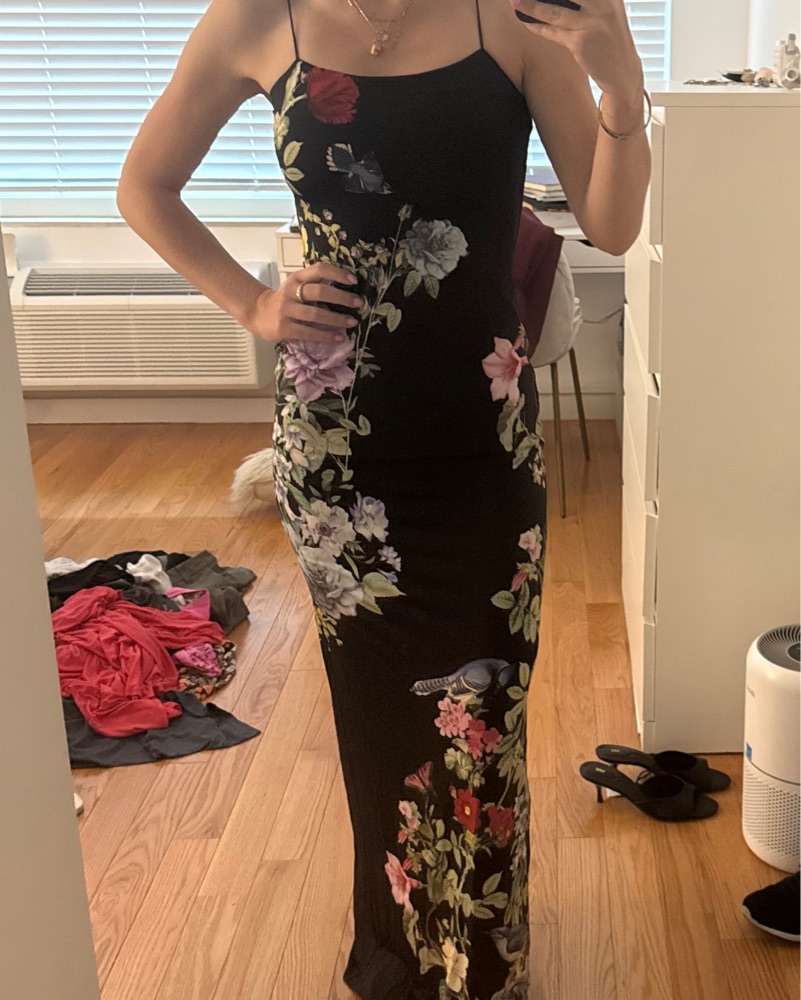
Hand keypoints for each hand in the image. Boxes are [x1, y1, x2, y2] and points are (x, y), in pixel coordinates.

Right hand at [242, 261, 363, 343]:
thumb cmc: (285, 299)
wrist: (257, 313)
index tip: (353, 281)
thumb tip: (346, 282)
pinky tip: (338, 338)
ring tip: (352, 322)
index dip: (337, 273)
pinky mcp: (283, 328)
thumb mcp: (296, 286)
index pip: (318, 269)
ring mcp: (286, 311)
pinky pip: (308, 332)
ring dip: (336, 319)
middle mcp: (291, 292)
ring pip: (315, 315)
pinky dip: (325, 336)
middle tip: (359, 304)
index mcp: (296, 278)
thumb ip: (315, 283)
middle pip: (319, 292)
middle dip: (341, 298)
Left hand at [510, 0, 643, 98]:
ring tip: (514, 0)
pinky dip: (537, 26)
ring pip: (554, 10)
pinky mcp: (581, 42)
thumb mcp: (607, 10)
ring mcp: (591, 22)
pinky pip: (553, 32)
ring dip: (531, 5)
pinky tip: (525, 21)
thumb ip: (587, 1)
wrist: (622, 71)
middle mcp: (602, 3)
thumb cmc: (609, 38)